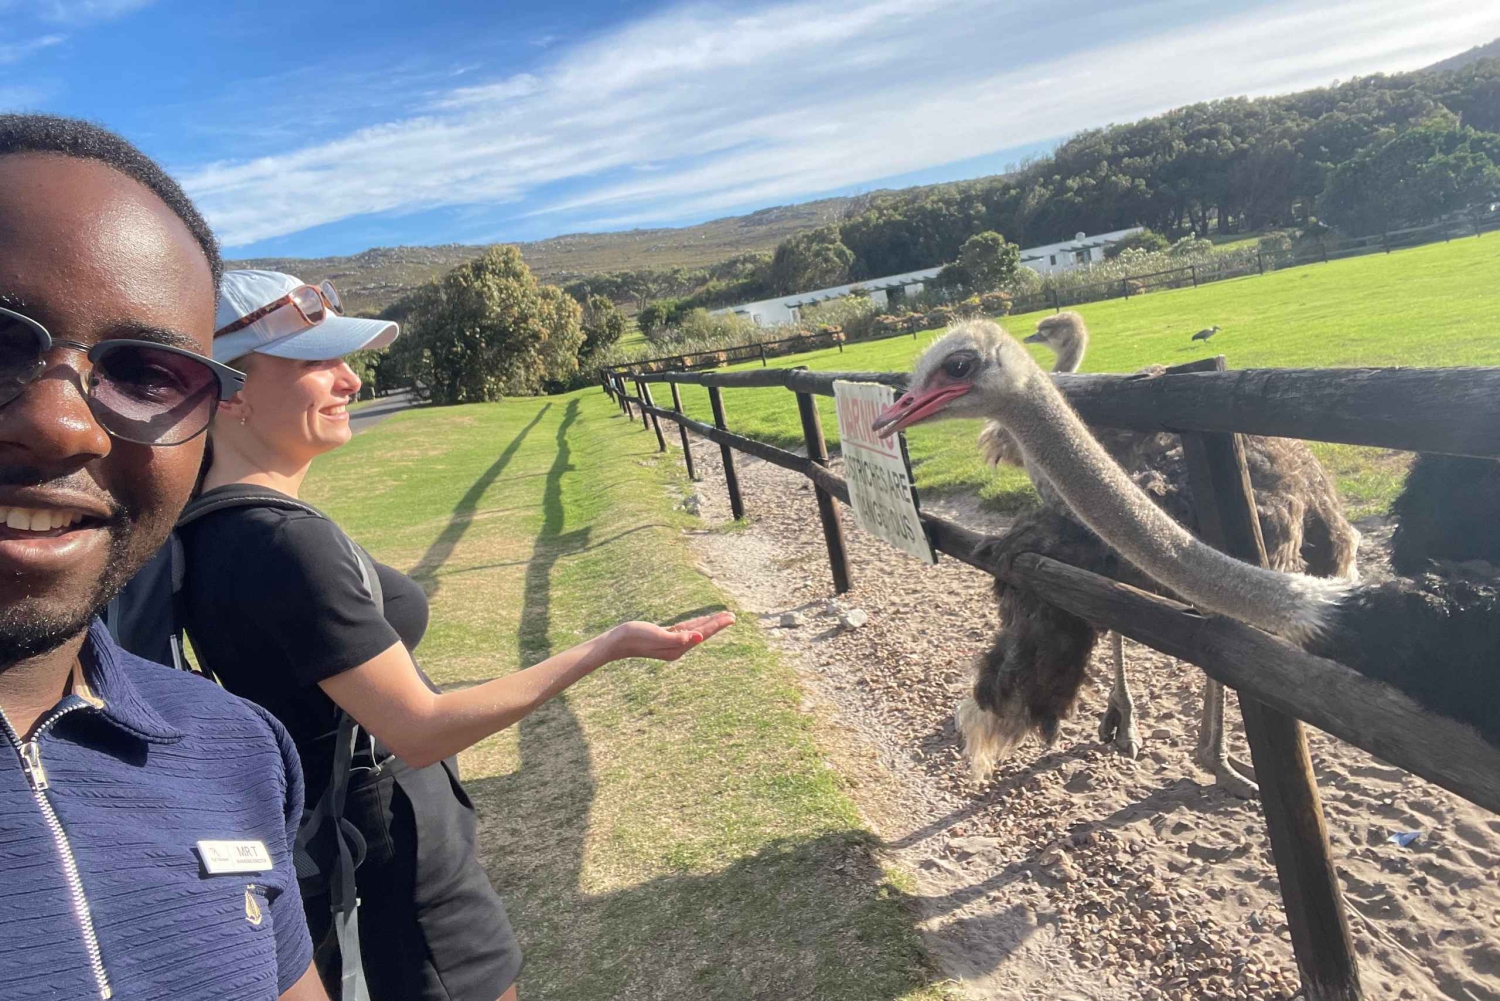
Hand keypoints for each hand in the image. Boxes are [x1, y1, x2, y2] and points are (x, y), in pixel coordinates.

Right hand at [606, 612, 735, 661]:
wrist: (617, 642)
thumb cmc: (636, 637)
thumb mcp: (658, 636)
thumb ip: (679, 638)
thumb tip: (699, 638)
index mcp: (678, 648)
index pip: (702, 634)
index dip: (717, 625)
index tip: (730, 618)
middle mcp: (677, 648)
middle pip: (702, 633)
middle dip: (717, 625)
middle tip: (732, 616)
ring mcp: (671, 643)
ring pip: (695, 631)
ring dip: (708, 624)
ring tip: (722, 618)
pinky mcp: (665, 637)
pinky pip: (685, 630)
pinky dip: (695, 624)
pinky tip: (701, 622)